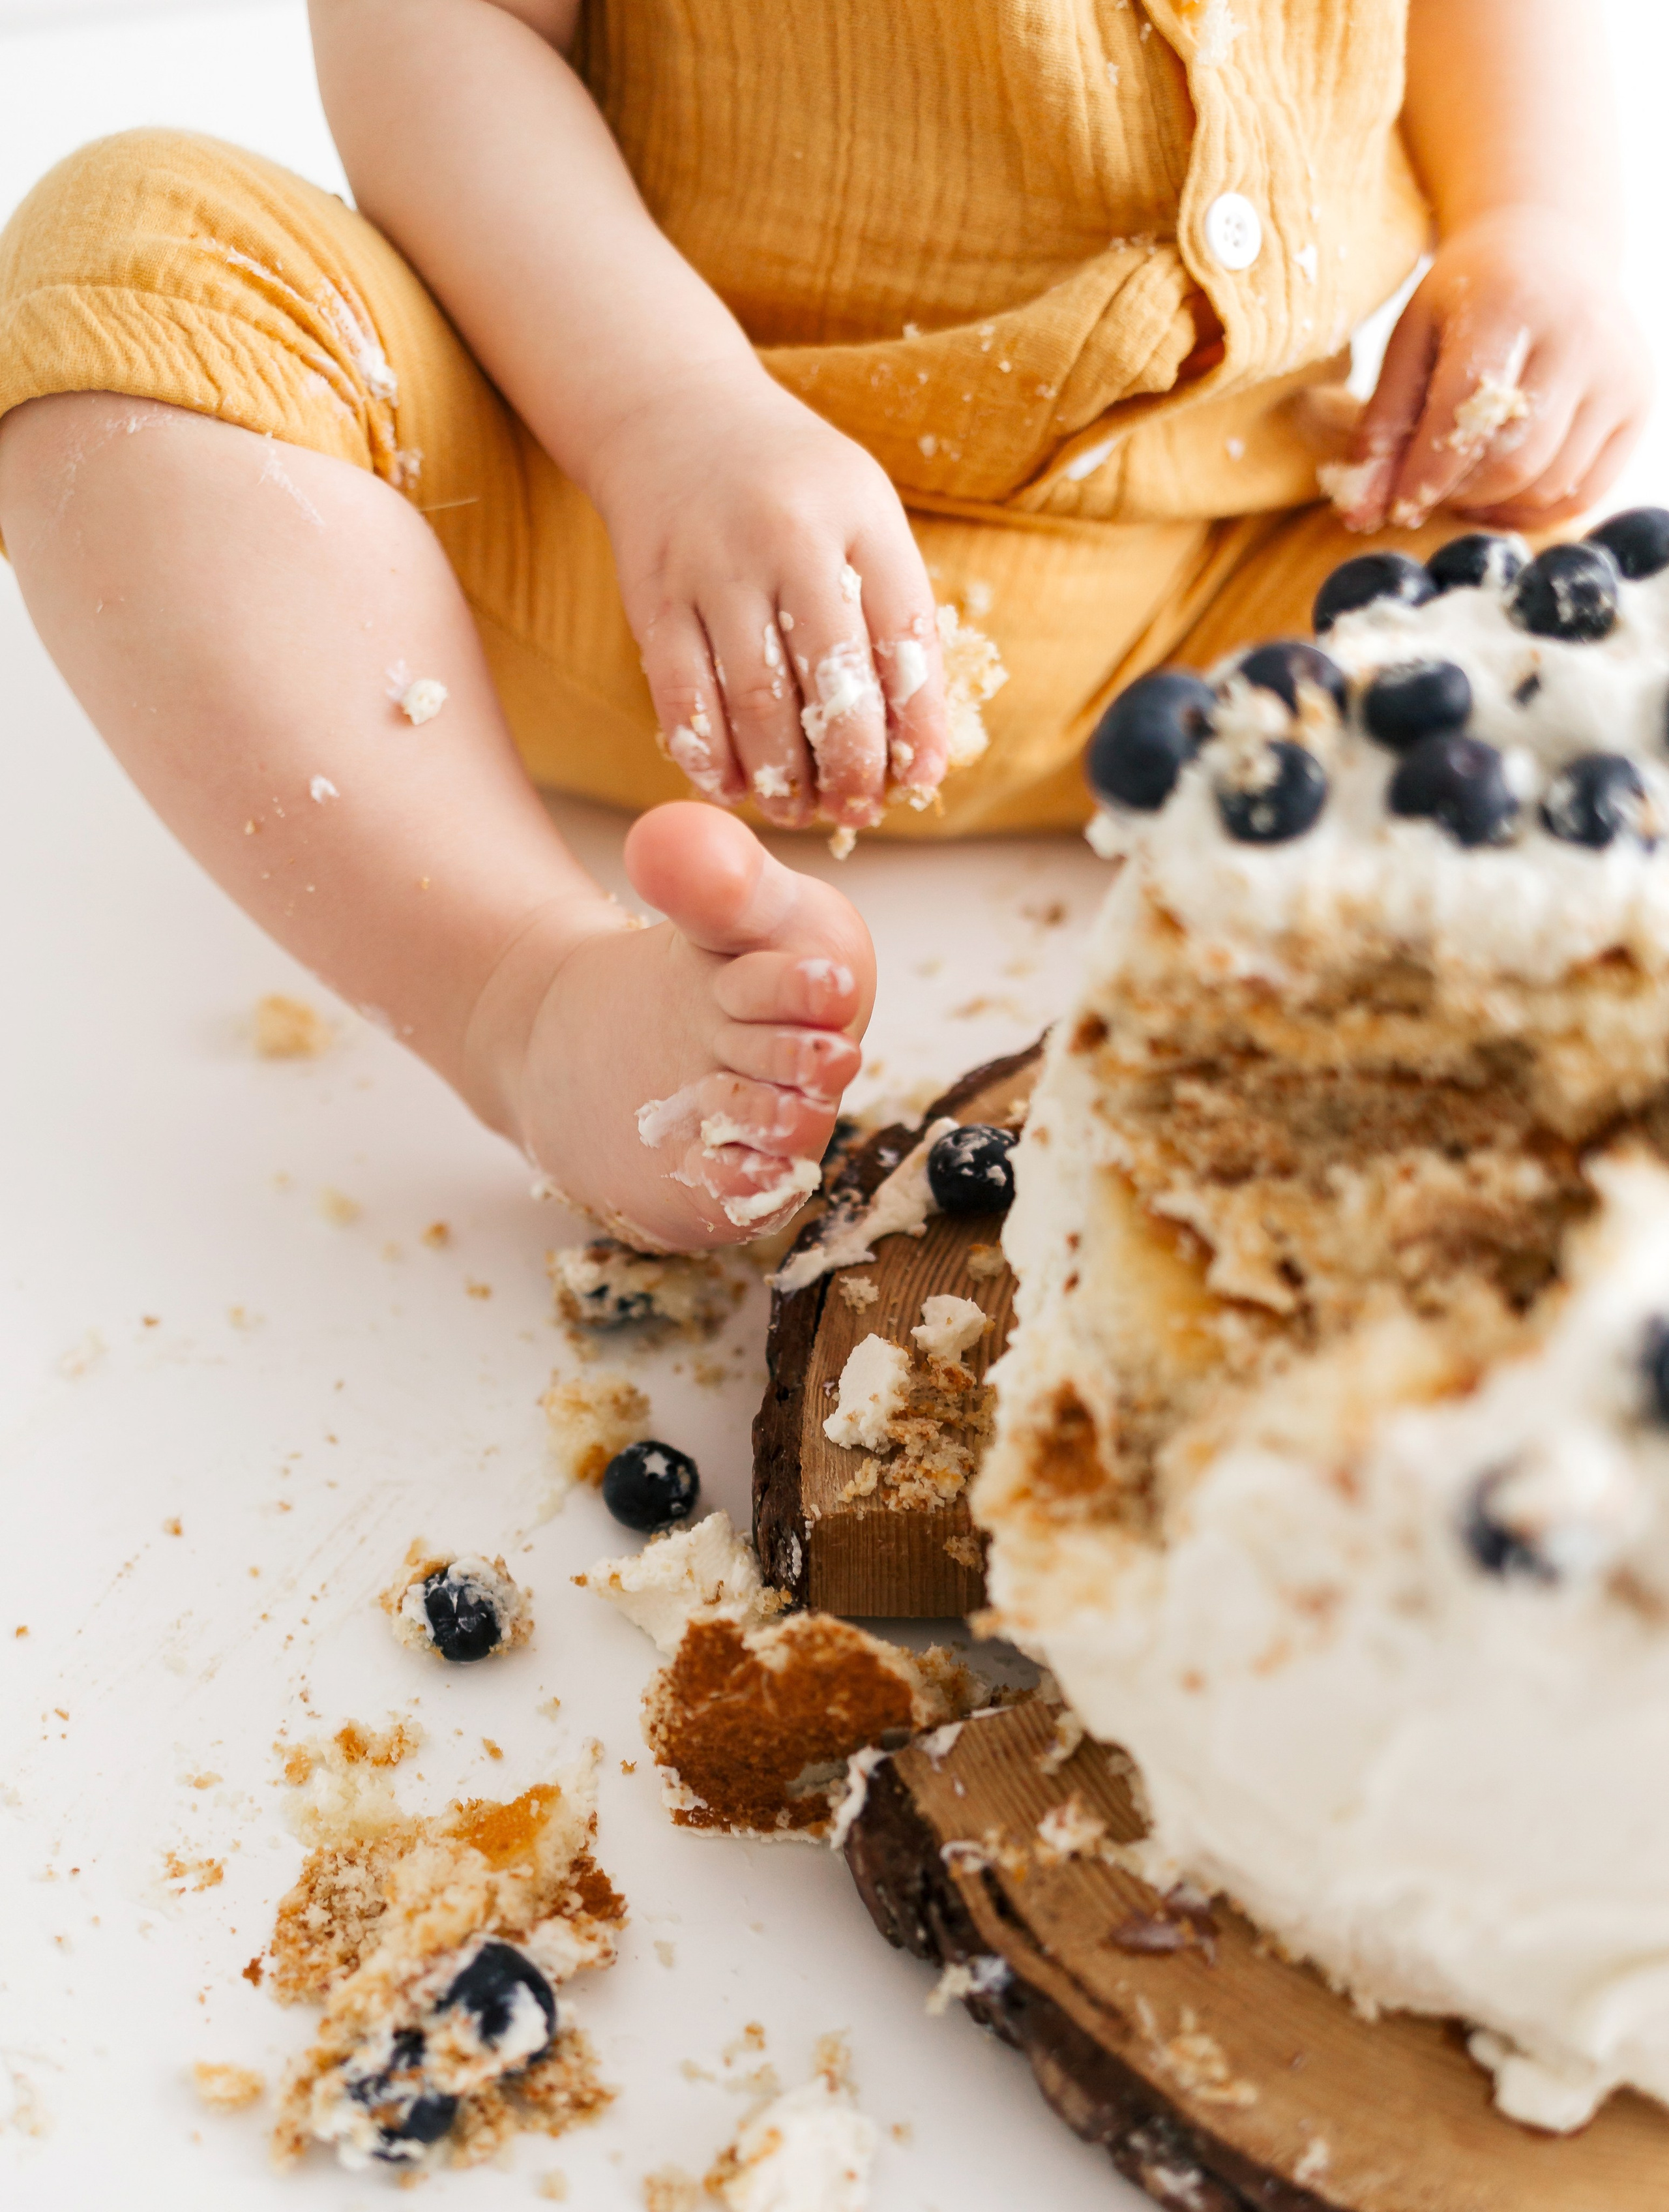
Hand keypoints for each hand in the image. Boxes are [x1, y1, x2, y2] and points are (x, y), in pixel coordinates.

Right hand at [585, 362, 950, 830]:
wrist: (673, 415)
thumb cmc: (790, 486)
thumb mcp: (860, 514)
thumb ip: (891, 607)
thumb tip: (916, 740)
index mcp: (858, 515)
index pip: (904, 636)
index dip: (918, 722)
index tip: (922, 779)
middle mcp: (787, 536)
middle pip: (832, 681)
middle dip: (850, 766)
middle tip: (855, 811)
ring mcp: (713, 566)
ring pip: (755, 701)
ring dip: (781, 775)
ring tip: (797, 809)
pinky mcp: (652, 595)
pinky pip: (681, 695)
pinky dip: (708, 756)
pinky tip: (731, 789)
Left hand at [1335, 208, 1651, 534]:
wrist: (1551, 246)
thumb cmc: (1469, 297)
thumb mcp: (1413, 339)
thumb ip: (1383, 423)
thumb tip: (1358, 513)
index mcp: (1512, 303)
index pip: (1466, 411)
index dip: (1426, 473)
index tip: (1396, 506)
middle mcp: (1581, 334)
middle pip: (1515, 458)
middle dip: (1459, 492)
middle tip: (1429, 490)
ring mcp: (1621, 370)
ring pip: (1550, 482)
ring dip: (1494, 504)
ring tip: (1461, 485)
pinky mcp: (1640, 401)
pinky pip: (1585, 492)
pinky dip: (1535, 513)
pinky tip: (1501, 496)